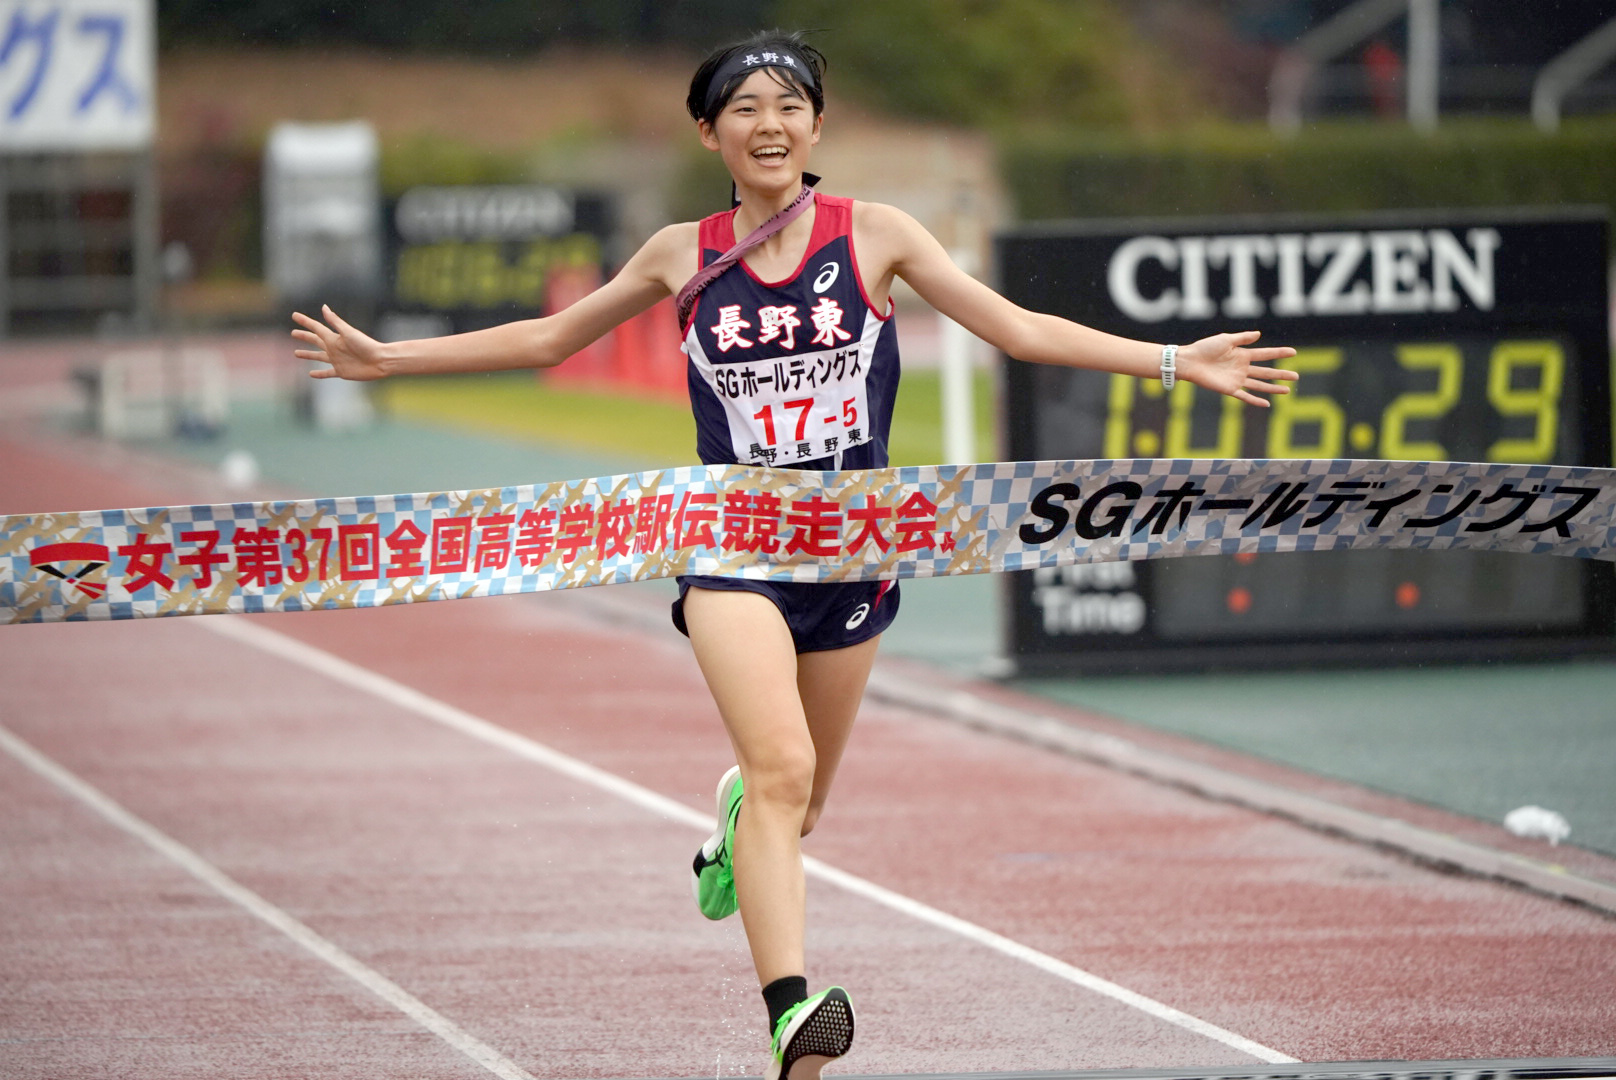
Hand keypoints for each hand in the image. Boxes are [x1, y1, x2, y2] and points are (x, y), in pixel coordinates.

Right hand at [291, 305, 385, 380]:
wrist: (380, 361)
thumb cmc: (366, 345)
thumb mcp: (349, 332)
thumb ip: (335, 321)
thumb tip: (324, 307)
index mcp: (334, 338)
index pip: (316, 328)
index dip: (305, 322)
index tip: (294, 315)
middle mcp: (334, 348)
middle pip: (315, 341)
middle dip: (304, 336)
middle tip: (293, 333)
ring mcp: (337, 360)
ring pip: (318, 356)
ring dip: (308, 354)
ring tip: (296, 353)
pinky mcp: (341, 371)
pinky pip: (327, 373)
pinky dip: (319, 374)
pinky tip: (311, 374)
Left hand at [1177, 330, 1297, 407]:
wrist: (1190, 361)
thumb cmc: (1205, 348)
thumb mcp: (1226, 339)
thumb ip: (1242, 338)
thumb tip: (1259, 334)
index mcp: (1242, 354)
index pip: (1265, 354)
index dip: (1279, 353)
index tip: (1293, 352)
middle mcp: (1242, 368)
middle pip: (1266, 372)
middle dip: (1281, 374)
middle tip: (1296, 376)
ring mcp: (1237, 379)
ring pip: (1259, 385)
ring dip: (1273, 388)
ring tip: (1288, 390)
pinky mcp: (1229, 389)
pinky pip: (1245, 396)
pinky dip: (1255, 400)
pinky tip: (1267, 404)